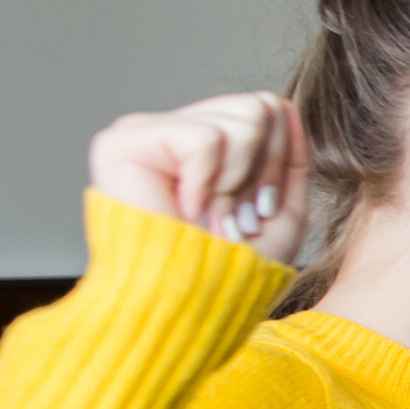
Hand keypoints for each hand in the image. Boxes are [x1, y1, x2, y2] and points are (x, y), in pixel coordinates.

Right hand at [87, 93, 309, 264]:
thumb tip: (285, 106)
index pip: (269, 109)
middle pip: (259, 106)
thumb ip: (288, 157)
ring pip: (242, 119)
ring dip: (235, 183)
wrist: (195, 303)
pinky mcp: (121, 141)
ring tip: (209, 216)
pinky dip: (206, 185)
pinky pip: (204, 138)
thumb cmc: (234, 268)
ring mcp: (143, 132)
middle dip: (261, 172)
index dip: (277, 163)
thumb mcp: (282, 211)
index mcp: (202, 144)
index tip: (256, 211)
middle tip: (232, 217)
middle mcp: (170, 130)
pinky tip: (183, 210)